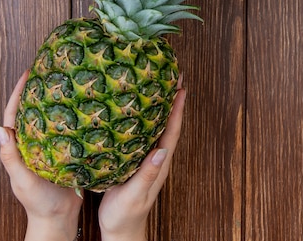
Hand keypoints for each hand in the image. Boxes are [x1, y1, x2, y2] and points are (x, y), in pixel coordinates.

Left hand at [0, 71, 82, 240]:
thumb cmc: (38, 202)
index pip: (14, 115)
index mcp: (19, 147)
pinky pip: (66, 129)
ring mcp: (49, 147)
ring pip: (50, 119)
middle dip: (37, 91)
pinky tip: (82, 107)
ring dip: (55, 101)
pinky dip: (71, 116)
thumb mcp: (22, 180)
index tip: (27, 74)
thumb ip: (11, 157)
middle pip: (32, 112)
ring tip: (66, 82)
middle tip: (49, 71)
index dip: (19, 94)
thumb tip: (1, 129)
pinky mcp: (65, 152)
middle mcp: (33, 144)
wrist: (59, 218)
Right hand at [98, 78, 186, 240]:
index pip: (172, 131)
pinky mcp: (136, 160)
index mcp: (160, 163)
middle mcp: (157, 157)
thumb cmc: (127, 214)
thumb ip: (148, 174)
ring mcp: (148, 158)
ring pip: (158, 127)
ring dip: (161, 106)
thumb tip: (162, 152)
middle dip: (172, 100)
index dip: (177, 110)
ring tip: (160, 84)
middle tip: (174, 76)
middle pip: (168, 123)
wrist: (121, 229)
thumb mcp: (135, 194)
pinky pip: (144, 134)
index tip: (182, 88)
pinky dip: (145, 118)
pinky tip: (138, 109)